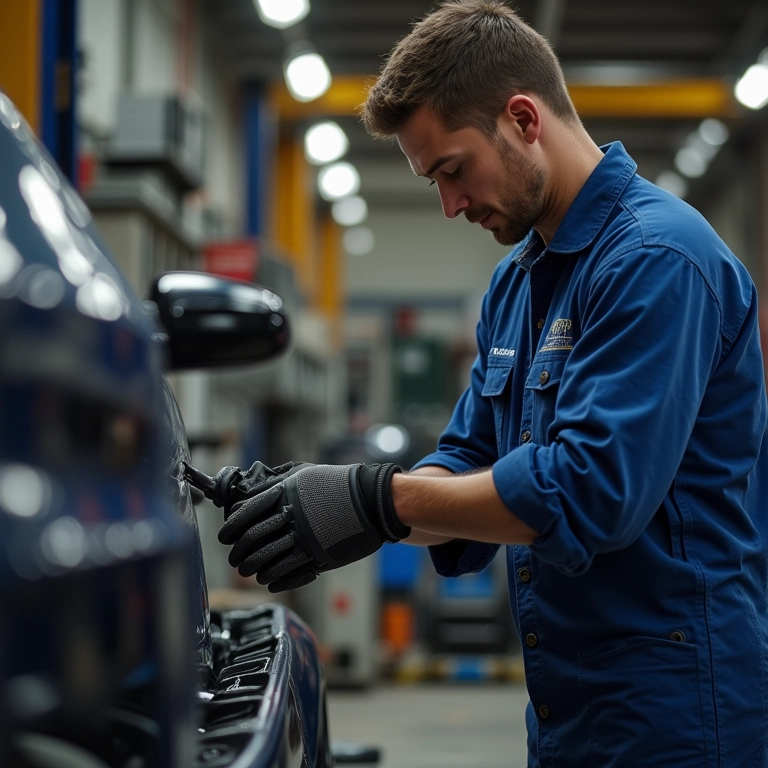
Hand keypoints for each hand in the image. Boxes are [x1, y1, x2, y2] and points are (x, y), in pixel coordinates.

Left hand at [217, 463, 408, 591]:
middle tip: (235, 558)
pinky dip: (273, 578)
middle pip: (252, 539)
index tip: (226, 536)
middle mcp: (292, 516)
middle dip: (238, 552)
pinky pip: (287, 572)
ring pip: (266, 559)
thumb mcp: (305, 475)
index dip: (231, 527)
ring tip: (248, 571)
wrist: (373, 501)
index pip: (246, 512)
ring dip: (253, 568)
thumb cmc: (339, 485)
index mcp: (286, 493)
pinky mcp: (319, 556)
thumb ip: (278, 484)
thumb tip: (251, 493)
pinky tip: (267, 579)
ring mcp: (305, 537)